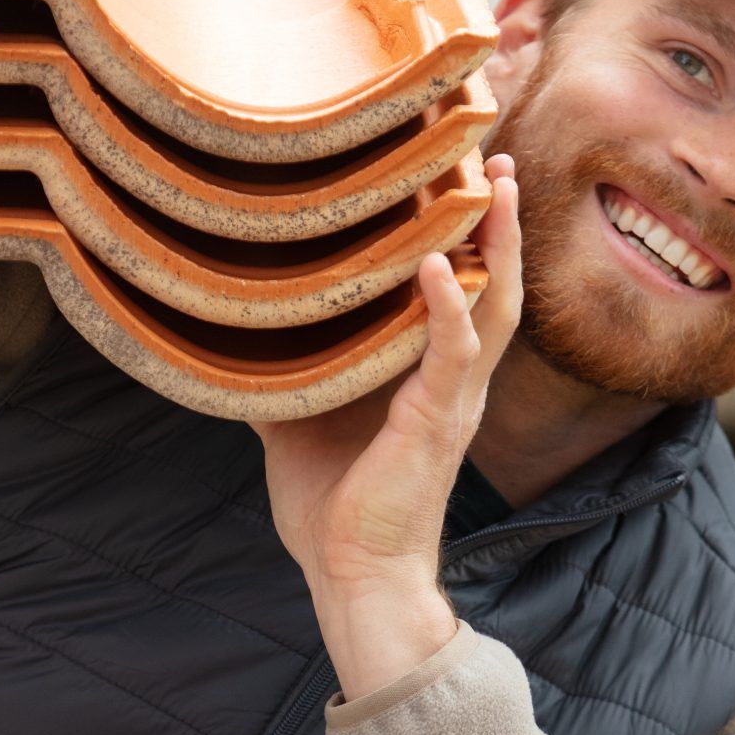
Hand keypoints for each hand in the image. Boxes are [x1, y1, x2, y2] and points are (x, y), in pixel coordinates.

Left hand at [253, 158, 521, 701]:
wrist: (355, 577)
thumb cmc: (335, 513)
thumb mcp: (297, 425)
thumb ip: (284, 375)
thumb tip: (232, 339)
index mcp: (432, 382)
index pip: (468, 294)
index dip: (475, 239)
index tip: (470, 178)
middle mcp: (455, 383)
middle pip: (498, 285)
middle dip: (503, 222)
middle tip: (501, 157)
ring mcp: (452, 401)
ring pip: (494, 306)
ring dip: (497, 243)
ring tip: (497, 184)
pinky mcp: (435, 422)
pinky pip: (452, 352)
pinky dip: (446, 305)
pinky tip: (437, 262)